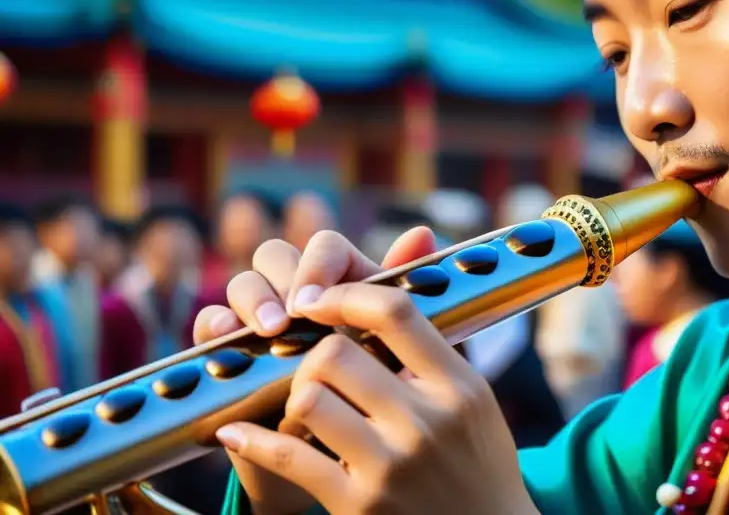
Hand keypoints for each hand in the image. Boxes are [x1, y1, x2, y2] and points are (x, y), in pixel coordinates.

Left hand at [193, 229, 535, 514]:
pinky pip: (288, 457)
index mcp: (458, 386)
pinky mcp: (357, 505)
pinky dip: (253, 440)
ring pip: (309, 397)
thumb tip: (410, 256)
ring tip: (298, 400)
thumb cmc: (477, 462)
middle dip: (313, 351)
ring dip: (294, 395)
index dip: (346, 293)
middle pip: (337, 351)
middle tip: (311, 362)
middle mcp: (427, 421)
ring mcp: (390, 466)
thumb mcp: (474, 399)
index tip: (319, 298)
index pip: (395, 310)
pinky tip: (235, 432)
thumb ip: (436, 345)